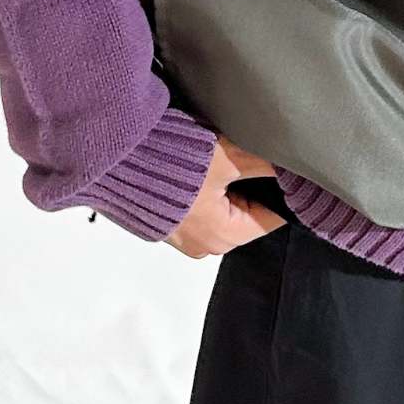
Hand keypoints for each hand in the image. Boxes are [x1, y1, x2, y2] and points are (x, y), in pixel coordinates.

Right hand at [165, 135, 284, 258]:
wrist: (116, 159)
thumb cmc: (169, 163)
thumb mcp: (228, 158)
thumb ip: (263, 164)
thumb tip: (287, 165)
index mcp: (222, 236)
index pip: (271, 220)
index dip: (281, 195)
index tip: (285, 175)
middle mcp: (203, 245)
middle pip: (247, 218)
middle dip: (251, 190)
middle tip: (248, 161)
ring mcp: (183, 238)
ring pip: (223, 213)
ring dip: (226, 189)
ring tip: (220, 163)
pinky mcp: (167, 225)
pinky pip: (200, 212)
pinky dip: (205, 193)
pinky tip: (199, 169)